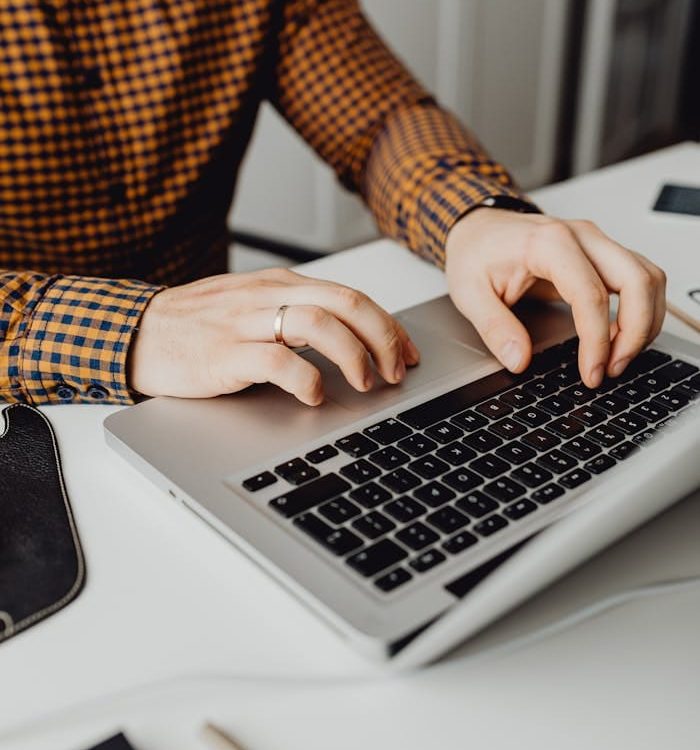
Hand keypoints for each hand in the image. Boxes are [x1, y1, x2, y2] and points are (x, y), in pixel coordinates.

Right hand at [128, 268, 418, 404]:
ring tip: (364, 383)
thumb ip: (298, 314)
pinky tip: (313, 396)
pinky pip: (277, 361)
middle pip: (345, 303)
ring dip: (352, 355)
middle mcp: (269, 296)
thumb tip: (352, 339)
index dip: (388, 326)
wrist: (140, 333)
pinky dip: (306, 379)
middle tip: (395, 371)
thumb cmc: (201, 325)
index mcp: (281, 284)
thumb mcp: (256, 306)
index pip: (350, 296)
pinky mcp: (225, 354)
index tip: (407, 353)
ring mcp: (246, 322)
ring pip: (317, 323)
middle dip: (382, 338)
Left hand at [445, 208, 665, 387]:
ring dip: (645, 322)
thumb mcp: (468, 293)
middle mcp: (582, 236)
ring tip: (618, 358)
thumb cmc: (475, 252)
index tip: (592, 372)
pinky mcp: (601, 253)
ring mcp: (596, 242)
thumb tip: (519, 360)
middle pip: (638, 281)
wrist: (478, 228)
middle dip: (635, 332)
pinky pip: (639, 278)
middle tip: (612, 369)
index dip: (597, 341)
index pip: (591, 295)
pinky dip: (640, 309)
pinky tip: (619, 336)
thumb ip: (494, 328)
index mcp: (549, 243)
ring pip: (648, 278)